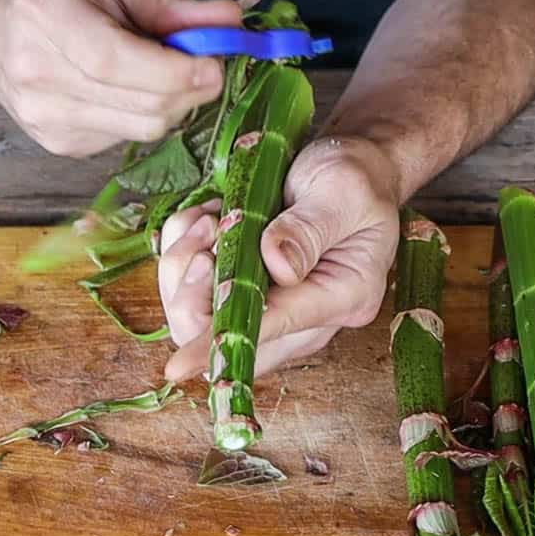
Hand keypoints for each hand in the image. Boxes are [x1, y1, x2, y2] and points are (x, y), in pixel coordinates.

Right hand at [0, 0, 240, 156]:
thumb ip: (173, 5)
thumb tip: (231, 22)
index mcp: (45, 15)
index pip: (115, 61)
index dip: (174, 71)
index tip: (213, 65)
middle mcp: (37, 73)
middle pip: (137, 105)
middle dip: (188, 90)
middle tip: (208, 67)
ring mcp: (45, 118)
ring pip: (140, 129)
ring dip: (171, 105)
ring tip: (165, 73)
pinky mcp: (59, 146)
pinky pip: (126, 138)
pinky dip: (144, 116)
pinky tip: (130, 91)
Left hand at [159, 136, 401, 380]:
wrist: (355, 170)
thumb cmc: (357, 180)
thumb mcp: (342, 191)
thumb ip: (309, 228)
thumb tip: (276, 265)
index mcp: (339, 296)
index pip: (270, 330)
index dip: (218, 343)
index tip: (177, 365)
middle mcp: (303, 316)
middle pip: (225, 337)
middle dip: (190, 292)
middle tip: (207, 230)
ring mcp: (270, 306)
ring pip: (197, 315)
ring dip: (184, 262)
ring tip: (212, 216)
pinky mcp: (244, 290)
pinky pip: (190, 287)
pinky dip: (183, 248)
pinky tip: (209, 218)